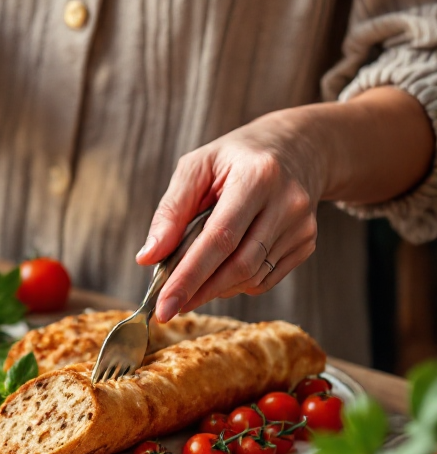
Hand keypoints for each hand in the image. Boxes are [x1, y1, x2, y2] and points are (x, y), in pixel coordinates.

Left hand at [137, 111, 326, 321]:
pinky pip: (265, 279)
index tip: (164, 306)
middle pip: (239, 265)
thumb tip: (147, 257)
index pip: (219, 239)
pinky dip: (236, 284)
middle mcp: (287, 202)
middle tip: (168, 306)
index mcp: (257, 177)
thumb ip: (170, 211)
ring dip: (214, 289)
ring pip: (252, 277)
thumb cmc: (235, 158)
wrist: (295, 147)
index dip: (189, 277)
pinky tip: (221, 271)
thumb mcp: (195, 168)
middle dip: (198, 292)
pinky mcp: (306, 242)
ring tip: (190, 284)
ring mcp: (302, 225)